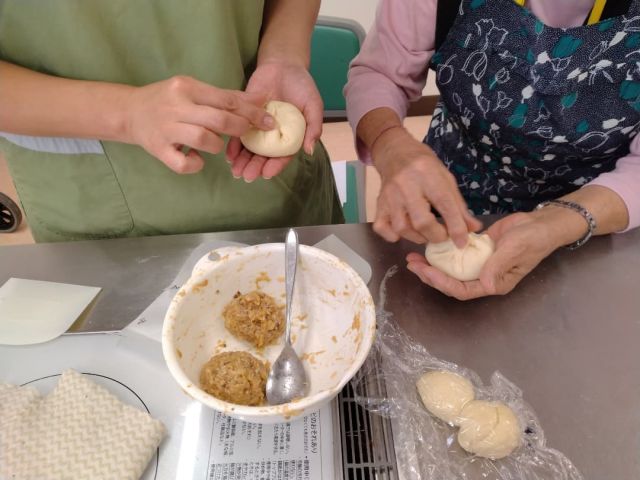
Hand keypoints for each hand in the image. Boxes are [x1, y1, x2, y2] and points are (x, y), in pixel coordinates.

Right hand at [125, 76, 273, 173]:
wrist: (129, 112)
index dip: (251, 112)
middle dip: (241, 128)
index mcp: (186, 87)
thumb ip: (224, 97)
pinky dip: (195, 164)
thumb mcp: (194, 90)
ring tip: (215, 144)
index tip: (269, 120)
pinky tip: (197, 159)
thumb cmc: (168, 100)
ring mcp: (166, 129)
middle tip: (250, 134)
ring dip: (217, 145)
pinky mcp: (158, 150)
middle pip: (218, 120)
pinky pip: (183, 164)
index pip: (226, 100)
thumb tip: (260, 99)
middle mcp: (176, 107)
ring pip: (203, 140)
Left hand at [226, 61, 322, 181]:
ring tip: (235, 170)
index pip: (282, 156)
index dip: (274, 166)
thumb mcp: (313, 105)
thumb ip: (314, 127)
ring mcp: (258, 127)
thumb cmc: (302, 86)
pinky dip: (234, 144)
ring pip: (250, 148)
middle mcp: (273, 136)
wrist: (283, 65)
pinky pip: (238, 132)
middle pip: (263, 156)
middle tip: (246, 176)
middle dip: (254, 167)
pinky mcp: (245, 116)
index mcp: (290, 136)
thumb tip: (309, 150)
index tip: (266, 174)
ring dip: (242, 161)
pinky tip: (229, 155)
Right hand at [372, 128, 480, 246]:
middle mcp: (406, 185)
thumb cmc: (424, 166)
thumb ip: (459, 205)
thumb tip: (473, 229)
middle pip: (421, 221)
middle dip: (436, 236)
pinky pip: (381, 227)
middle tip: (442, 236)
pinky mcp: (379, 204)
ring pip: (402, 227)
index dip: (456, 227)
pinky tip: (404, 233)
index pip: (445, 204)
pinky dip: (392, 236)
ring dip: (417, 237)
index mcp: (428, 175)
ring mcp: (390, 196)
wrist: (395, 152)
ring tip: (426, 234)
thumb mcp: (446, 179)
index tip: (462, 242)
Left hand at [405, 212, 564, 299]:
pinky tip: (429, 244)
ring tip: (414, 257)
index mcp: (493, 284)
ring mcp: (478, 264)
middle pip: (450, 282)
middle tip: (412, 264)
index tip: (426, 272)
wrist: (541, 223)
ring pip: (450, 269)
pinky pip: (455, 254)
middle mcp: (483, 277)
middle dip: (430, 275)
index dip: (442, 283)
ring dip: (432, 264)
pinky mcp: (476, 251)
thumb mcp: (515, 250)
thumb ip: (498, 266)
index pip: (462, 290)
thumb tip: (485, 284)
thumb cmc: (533, 239)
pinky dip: (442, 251)